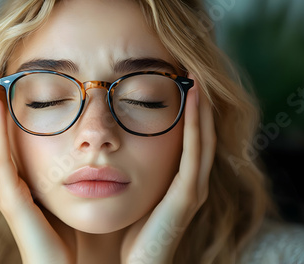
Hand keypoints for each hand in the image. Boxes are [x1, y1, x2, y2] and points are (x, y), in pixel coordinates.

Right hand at [0, 84, 73, 263]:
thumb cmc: (70, 239)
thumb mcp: (68, 198)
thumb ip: (67, 177)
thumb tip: (83, 150)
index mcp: (21, 187)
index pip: (9, 147)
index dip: (6, 120)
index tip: (10, 91)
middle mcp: (10, 188)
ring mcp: (7, 195)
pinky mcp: (11, 202)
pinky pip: (1, 161)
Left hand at [121, 77, 215, 263]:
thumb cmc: (120, 233)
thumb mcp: (122, 191)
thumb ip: (121, 166)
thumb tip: (101, 137)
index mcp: (173, 181)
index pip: (185, 137)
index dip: (185, 110)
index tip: (175, 80)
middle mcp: (187, 183)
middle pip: (198, 134)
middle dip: (197, 104)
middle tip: (193, 71)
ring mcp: (190, 190)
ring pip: (201, 139)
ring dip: (201, 108)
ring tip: (196, 77)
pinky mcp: (186, 198)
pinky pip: (194, 155)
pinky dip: (197, 126)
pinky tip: (193, 101)